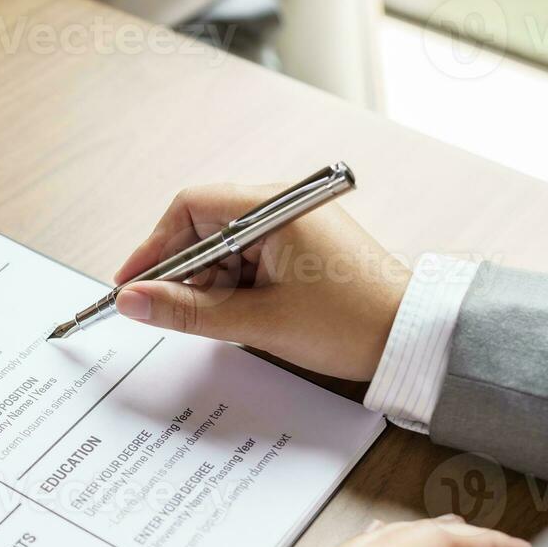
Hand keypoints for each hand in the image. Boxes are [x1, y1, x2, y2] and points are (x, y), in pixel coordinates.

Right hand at [111, 184, 411, 379]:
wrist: (414, 341)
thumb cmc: (351, 324)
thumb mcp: (258, 323)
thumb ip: (188, 311)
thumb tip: (133, 301)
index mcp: (273, 207)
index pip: (190, 208)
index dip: (154, 246)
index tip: (132, 283)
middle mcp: (281, 205)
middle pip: (203, 226)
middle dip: (183, 272)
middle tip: (168, 311)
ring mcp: (292, 225)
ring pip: (223, 248)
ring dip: (210, 284)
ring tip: (226, 321)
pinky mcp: (300, 247)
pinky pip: (248, 259)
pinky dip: (234, 287)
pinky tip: (242, 316)